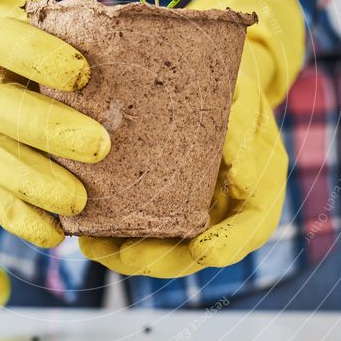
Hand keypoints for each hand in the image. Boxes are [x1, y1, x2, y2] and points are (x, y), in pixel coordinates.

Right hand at [0, 0, 109, 247]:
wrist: (15, 73)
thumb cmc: (71, 54)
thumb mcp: (87, 37)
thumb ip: (130, 48)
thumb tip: (223, 79)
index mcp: (5, 45)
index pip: (8, 41)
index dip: (39, 56)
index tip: (82, 72)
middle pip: (3, 107)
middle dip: (47, 128)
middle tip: (99, 145)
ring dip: (35, 181)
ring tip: (79, 200)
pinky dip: (22, 218)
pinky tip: (56, 233)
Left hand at [80, 0, 304, 277]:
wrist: (203, 79)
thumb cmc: (230, 89)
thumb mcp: (243, 101)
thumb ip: (243, 130)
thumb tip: (238, 175)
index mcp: (255, 189)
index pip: (250, 228)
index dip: (229, 245)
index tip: (203, 251)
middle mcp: (218, 209)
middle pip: (194, 251)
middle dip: (161, 260)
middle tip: (129, 257)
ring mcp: (184, 210)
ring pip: (158, 247)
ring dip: (125, 254)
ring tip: (94, 247)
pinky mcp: (152, 202)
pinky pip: (133, 227)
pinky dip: (110, 236)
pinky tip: (85, 233)